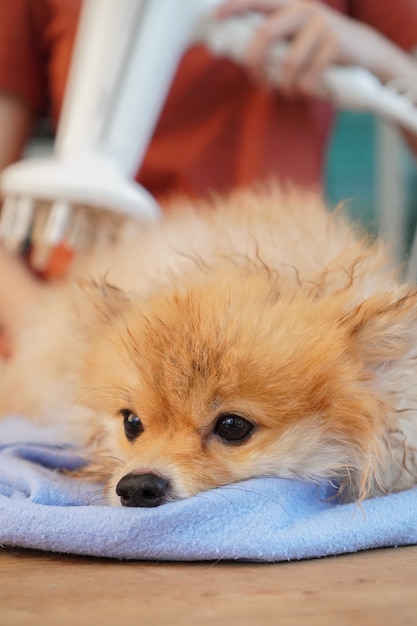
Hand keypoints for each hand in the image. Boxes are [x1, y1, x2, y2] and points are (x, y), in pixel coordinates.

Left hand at [217, 0, 416, 96]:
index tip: (216, 16)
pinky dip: (303, 90)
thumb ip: (276, 42)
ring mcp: (322, 24)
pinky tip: (305, 92)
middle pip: (266, 35)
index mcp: (291, 6)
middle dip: (256, 64)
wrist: (365, 52)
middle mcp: (305, 9)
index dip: (235, 6)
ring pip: (288, 62)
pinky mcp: (336, 43)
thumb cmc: (322, 50)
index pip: (259, 1)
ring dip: (283, 85)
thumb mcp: (298, 39)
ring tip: (286, 93)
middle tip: (257, 82)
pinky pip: (308, 76)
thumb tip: (244, 56)